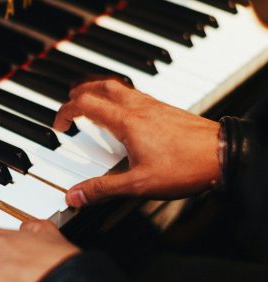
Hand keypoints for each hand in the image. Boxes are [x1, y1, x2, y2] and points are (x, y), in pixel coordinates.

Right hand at [53, 79, 220, 205]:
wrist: (222, 155)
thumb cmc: (185, 167)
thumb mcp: (138, 184)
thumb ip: (102, 189)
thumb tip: (74, 195)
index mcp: (126, 122)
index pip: (85, 104)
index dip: (66, 111)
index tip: (59, 125)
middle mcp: (137, 107)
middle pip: (100, 86)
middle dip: (79, 91)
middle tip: (69, 102)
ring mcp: (152, 105)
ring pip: (118, 86)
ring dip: (98, 89)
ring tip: (91, 100)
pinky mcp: (165, 109)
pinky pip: (134, 93)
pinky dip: (118, 95)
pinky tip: (123, 111)